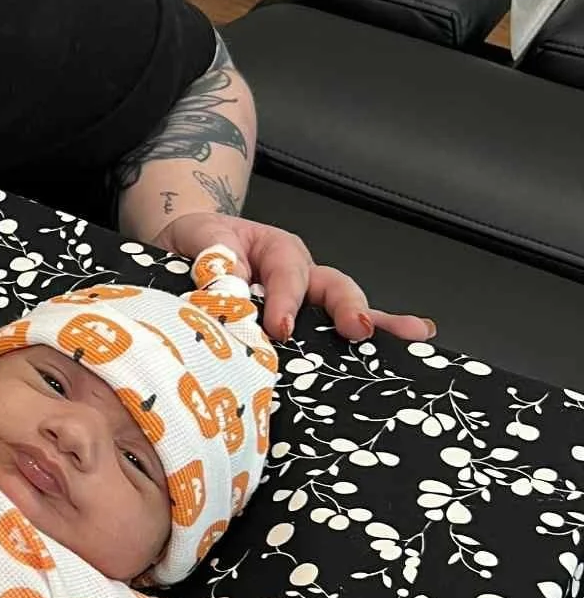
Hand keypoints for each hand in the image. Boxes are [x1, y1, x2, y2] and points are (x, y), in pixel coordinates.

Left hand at [149, 211, 437, 345]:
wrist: (186, 251)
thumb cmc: (198, 244)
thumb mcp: (197, 238)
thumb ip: (211, 255)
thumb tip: (229, 282)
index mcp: (276, 251)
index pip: (287, 273)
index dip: (286, 299)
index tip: (280, 327)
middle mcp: (299, 278)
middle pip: (335, 288)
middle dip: (350, 308)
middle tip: (358, 329)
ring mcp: (306, 306)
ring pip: (347, 313)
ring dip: (380, 327)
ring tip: (412, 339)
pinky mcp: (300, 334)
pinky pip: (331, 342)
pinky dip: (365, 352)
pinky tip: (400, 359)